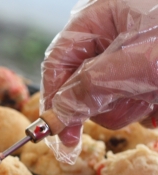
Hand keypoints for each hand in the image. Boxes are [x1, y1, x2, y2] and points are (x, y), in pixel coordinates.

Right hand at [41, 0, 157, 146]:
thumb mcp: (133, 66)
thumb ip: (86, 90)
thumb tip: (56, 115)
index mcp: (103, 14)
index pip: (59, 60)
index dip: (55, 97)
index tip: (58, 132)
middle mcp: (119, 29)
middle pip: (86, 80)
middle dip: (106, 101)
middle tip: (131, 103)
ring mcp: (142, 49)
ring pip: (115, 93)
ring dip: (134, 104)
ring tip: (157, 95)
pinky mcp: (157, 69)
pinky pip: (140, 96)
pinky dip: (153, 104)